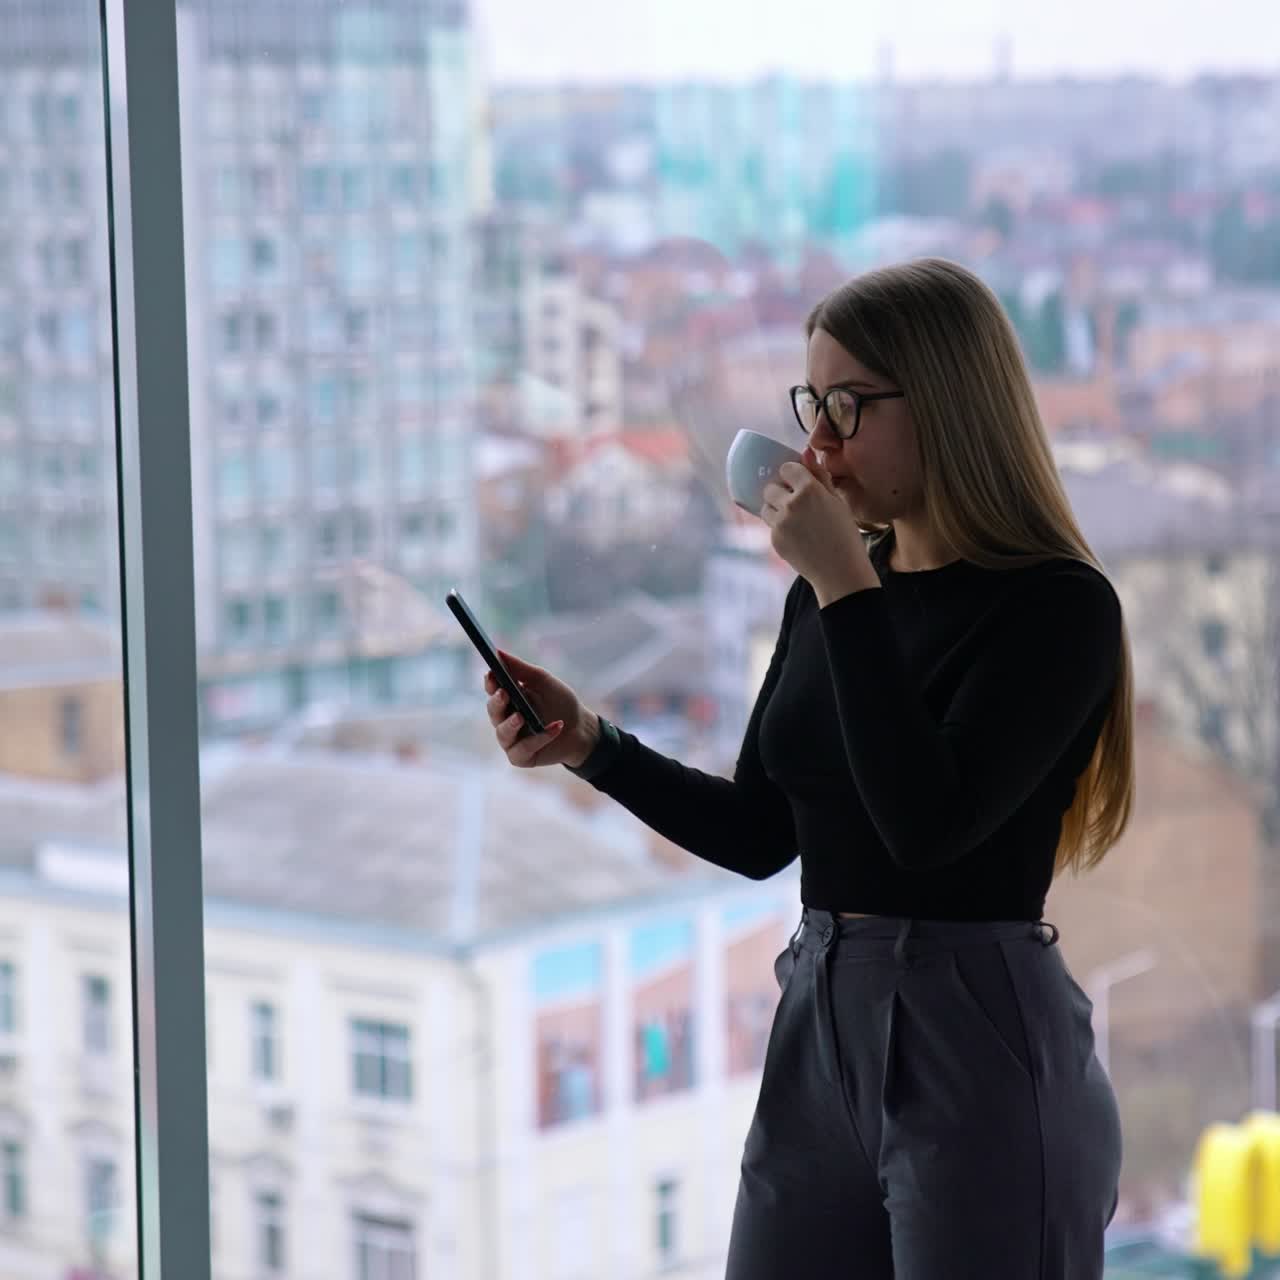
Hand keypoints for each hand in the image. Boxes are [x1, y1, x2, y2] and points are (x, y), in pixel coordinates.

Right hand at [483, 648, 598, 768]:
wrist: (581, 728)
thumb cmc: (561, 702)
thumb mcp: (543, 681)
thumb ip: (521, 669)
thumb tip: (499, 652)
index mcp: (509, 699)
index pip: (493, 690)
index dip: (490, 683)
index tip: (491, 675)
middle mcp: (506, 719)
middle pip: (493, 711)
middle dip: (496, 703)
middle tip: (504, 693)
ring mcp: (512, 740)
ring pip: (502, 734)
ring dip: (511, 725)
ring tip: (521, 716)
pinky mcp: (521, 757)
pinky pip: (521, 750)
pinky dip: (538, 739)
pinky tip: (555, 728)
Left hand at [760, 446, 874, 593]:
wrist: (840, 570)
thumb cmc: (844, 534)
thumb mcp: (837, 501)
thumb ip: (819, 475)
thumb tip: (806, 451)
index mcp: (809, 489)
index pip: (786, 468)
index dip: (792, 475)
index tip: (799, 482)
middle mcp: (791, 504)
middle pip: (771, 487)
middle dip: (780, 492)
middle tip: (796, 503)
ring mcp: (780, 523)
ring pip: (766, 507)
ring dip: (776, 509)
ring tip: (796, 520)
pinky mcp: (774, 539)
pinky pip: (771, 526)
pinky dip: (780, 527)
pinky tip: (798, 536)